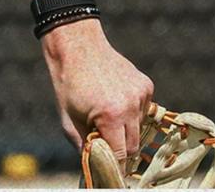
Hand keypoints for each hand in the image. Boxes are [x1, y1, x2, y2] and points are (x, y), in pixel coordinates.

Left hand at [43, 19, 153, 163]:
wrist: (78, 46)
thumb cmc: (68, 84)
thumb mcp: (68, 120)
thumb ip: (84, 146)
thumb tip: (94, 166)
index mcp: (110, 116)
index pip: (121, 154)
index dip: (114, 163)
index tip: (110, 168)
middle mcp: (130, 106)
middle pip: (134, 145)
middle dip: (120, 147)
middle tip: (104, 138)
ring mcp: (141, 95)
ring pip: (140, 128)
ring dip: (126, 128)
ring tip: (106, 112)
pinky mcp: (146, 85)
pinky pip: (143, 110)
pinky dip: (132, 111)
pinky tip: (115, 98)